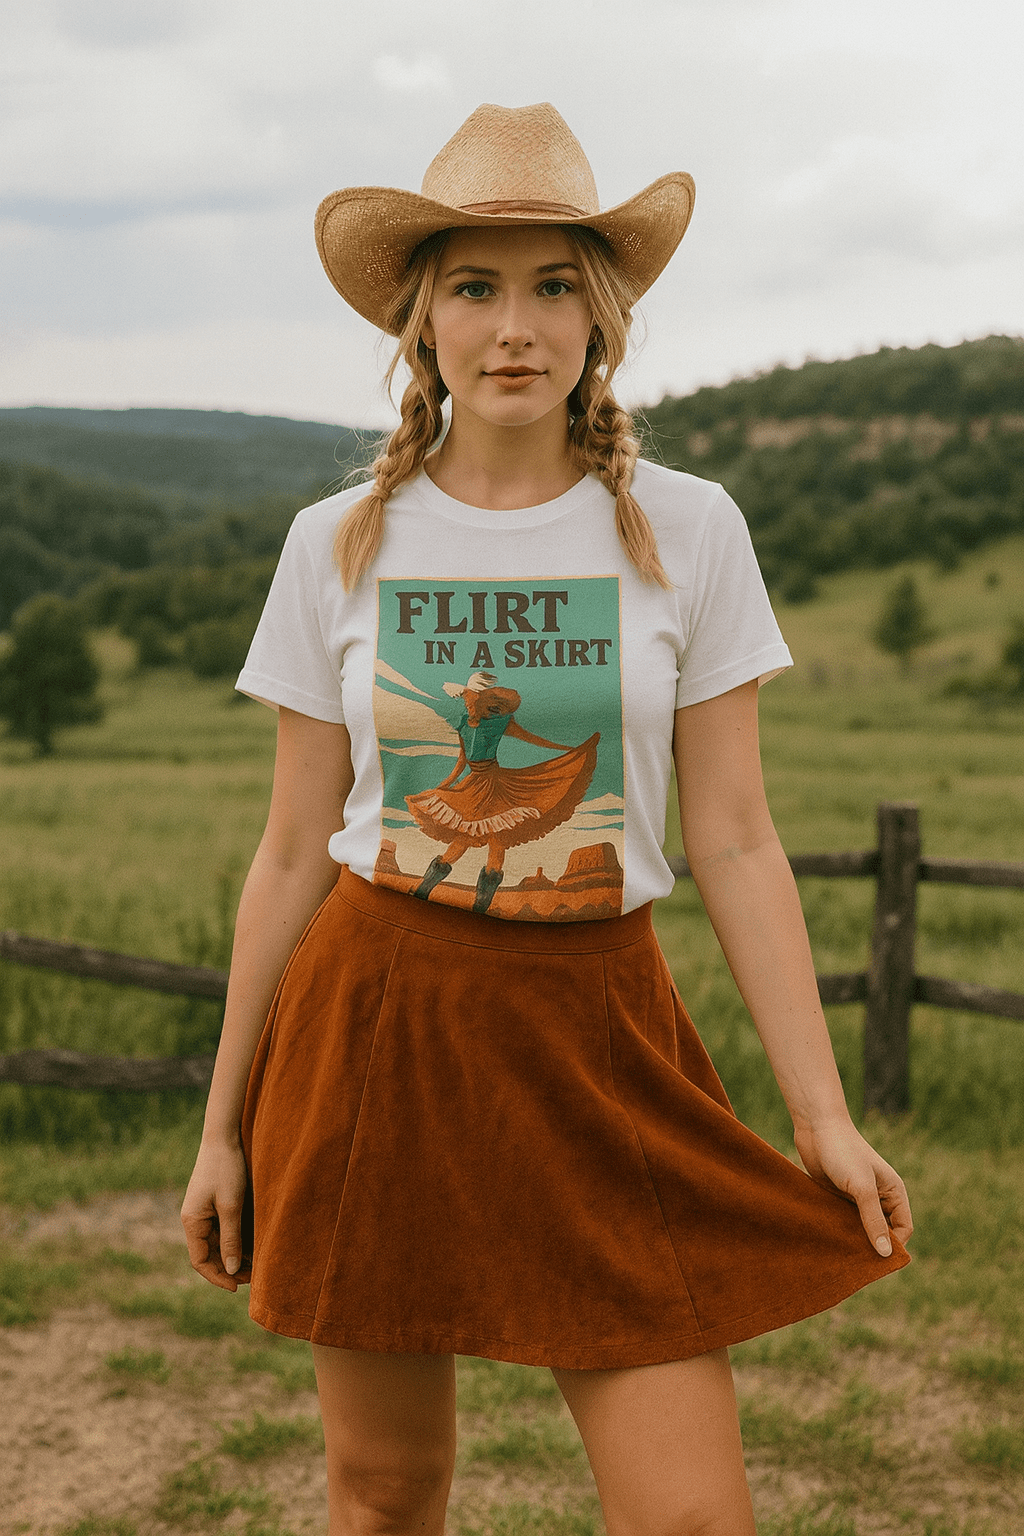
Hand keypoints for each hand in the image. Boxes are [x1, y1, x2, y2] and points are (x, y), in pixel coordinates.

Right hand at [181, 1141, 251, 1290]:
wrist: (223, 1137)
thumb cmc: (226, 1169)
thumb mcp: (231, 1205)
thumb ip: (231, 1238)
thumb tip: (231, 1270)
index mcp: (192, 1222)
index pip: (200, 1261)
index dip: (217, 1276)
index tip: (236, 1287)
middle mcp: (194, 1220)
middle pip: (209, 1254)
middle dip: (228, 1269)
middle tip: (252, 1278)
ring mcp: (203, 1213)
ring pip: (217, 1244)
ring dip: (233, 1256)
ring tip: (255, 1266)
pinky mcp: (214, 1205)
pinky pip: (223, 1231)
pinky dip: (236, 1241)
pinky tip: (252, 1248)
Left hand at [793, 1118, 912, 1256]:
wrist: (816, 1128)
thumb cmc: (843, 1152)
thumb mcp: (861, 1188)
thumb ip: (873, 1220)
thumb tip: (886, 1253)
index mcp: (894, 1192)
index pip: (903, 1228)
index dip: (894, 1245)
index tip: (877, 1259)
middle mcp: (879, 1196)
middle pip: (883, 1231)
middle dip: (874, 1246)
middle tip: (858, 1262)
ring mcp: (859, 1197)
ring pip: (863, 1228)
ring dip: (855, 1240)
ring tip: (842, 1253)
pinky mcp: (840, 1197)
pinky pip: (845, 1221)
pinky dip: (841, 1231)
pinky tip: (830, 1241)